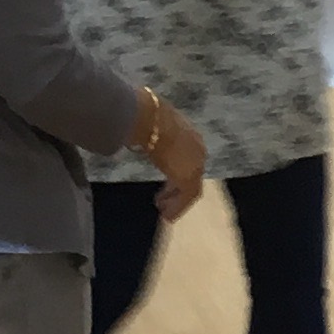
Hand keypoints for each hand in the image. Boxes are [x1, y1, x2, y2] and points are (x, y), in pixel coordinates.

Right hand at [144, 97, 206, 222]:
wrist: (151, 121)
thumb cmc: (146, 118)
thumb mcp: (152, 127)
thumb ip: (151, 136)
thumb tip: (135, 137)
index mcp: (191, 136)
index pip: (188, 159)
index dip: (178, 172)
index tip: (167, 182)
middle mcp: (198, 151)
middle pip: (192, 176)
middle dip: (177, 190)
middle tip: (163, 201)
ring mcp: (196, 165)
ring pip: (191, 190)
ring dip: (177, 202)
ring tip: (164, 213)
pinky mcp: (189, 177)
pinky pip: (187, 198)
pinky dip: (178, 208)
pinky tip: (167, 215)